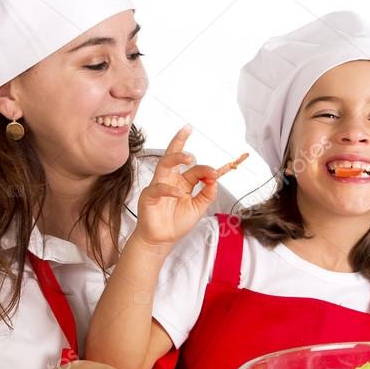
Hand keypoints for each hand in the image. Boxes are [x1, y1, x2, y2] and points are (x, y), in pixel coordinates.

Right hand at [135, 125, 246, 248]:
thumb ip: (207, 193)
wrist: (162, 239)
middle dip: (179, 140)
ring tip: (189, 157)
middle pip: (174, 155)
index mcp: (183, 182)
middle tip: (188, 129)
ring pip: (164, 164)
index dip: (209, 169)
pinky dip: (170, 190)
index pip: (197, 169)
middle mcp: (171, 180)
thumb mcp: (199, 208)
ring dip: (176, 157)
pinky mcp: (149, 196)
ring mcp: (159, 185)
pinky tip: (180, 193)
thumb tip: (215, 178)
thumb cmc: (177, 223)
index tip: (220, 171)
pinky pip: (159, 188)